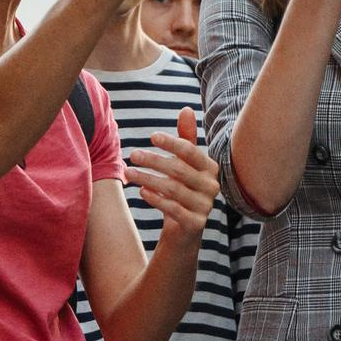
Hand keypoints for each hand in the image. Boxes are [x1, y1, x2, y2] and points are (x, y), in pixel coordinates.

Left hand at [125, 108, 219, 245]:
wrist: (184, 230)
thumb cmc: (182, 190)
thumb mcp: (184, 164)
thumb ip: (185, 139)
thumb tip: (186, 109)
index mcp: (210, 168)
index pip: (191, 151)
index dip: (171, 142)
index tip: (151, 137)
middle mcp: (212, 186)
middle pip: (179, 169)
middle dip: (153, 160)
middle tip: (132, 155)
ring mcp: (206, 206)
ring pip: (173, 189)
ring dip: (148, 178)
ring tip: (128, 173)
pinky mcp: (196, 224)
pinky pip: (173, 209)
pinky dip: (155, 199)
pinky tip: (141, 191)